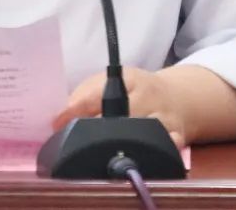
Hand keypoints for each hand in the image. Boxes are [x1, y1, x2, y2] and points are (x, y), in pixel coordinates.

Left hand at [53, 66, 187, 148]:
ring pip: (143, 130)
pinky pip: (167, 145)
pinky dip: (156, 150)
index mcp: (126, 78)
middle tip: (77, 142)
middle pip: (120, 114)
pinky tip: (140, 157)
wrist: (177, 96)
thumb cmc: (133, 91)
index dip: (75, 110)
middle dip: (97, 130)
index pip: (96, 94)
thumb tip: (58, 119)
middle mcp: (147, 95)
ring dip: (122, 143)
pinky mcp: (178, 134)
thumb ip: (84, 98)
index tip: (58, 123)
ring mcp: (164, 115)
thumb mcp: (109, 83)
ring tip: (104, 153)